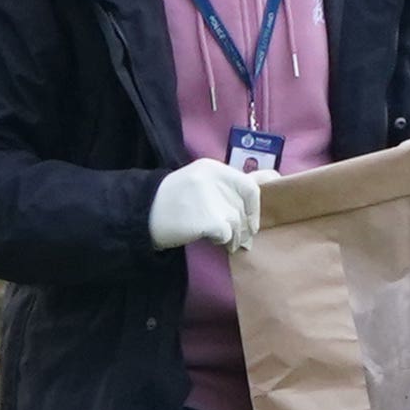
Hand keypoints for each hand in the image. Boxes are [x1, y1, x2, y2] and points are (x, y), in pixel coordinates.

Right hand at [148, 159, 262, 251]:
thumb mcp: (199, 184)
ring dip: (234, 236)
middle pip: (244, 207)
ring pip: (238, 222)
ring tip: (222, 240)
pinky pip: (227, 234)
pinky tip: (211, 240)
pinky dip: (223, 241)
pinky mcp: (210, 219)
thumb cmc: (171, 201)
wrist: (140, 213)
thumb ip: (227, 187)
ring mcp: (212, 198)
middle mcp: (215, 179)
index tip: (254, 220)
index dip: (256, 206)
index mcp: (214, 168)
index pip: (250, 185)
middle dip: (245, 225)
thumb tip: (268, 184)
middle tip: (240, 238)